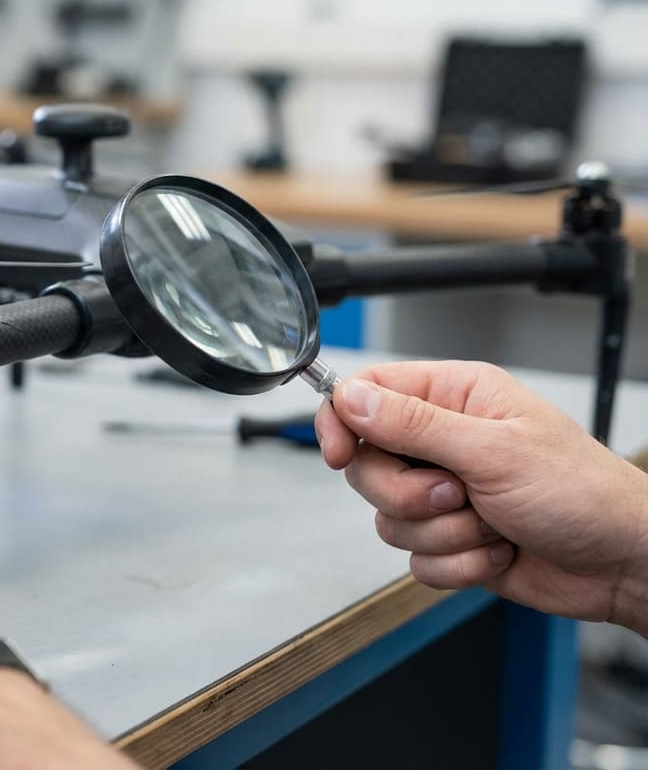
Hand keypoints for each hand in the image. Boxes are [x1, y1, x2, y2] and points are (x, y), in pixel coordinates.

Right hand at [314, 360, 647, 632]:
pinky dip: (456, 563)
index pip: (366, 394)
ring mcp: (443, 492)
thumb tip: (352, 398)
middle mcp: (442, 441)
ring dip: (442, 533)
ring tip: (491, 524)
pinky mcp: (449, 538)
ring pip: (388, 516)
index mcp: (453, 397)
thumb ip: (413, 423)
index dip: (341, 422)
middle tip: (456, 494)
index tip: (338, 453)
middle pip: (367, 465)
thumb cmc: (582, 492)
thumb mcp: (492, 450)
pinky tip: (496, 551)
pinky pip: (413, 557)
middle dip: (408, 494)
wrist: (622, 563)